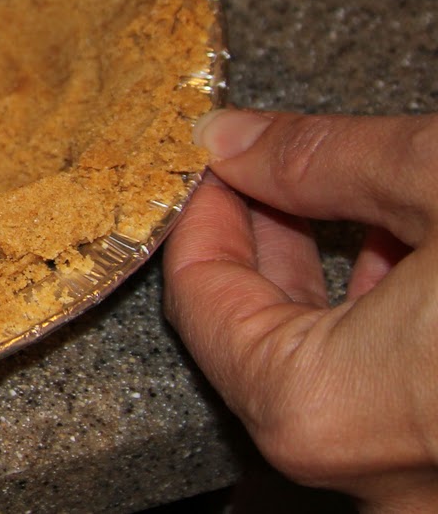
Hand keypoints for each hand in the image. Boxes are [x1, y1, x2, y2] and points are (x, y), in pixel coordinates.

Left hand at [164, 108, 437, 511]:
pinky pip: (398, 399)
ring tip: (359, 203)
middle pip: (262, 340)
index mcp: (319, 409)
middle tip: (274, 173)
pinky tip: (419, 262)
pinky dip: (395, 330)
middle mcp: (365, 470)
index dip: (203, 212)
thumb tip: (234, 137)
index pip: (201, 300)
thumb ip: (320, 157)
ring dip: (337, 285)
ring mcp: (425, 481)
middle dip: (265, 243)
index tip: (215, 162)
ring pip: (339, 374)